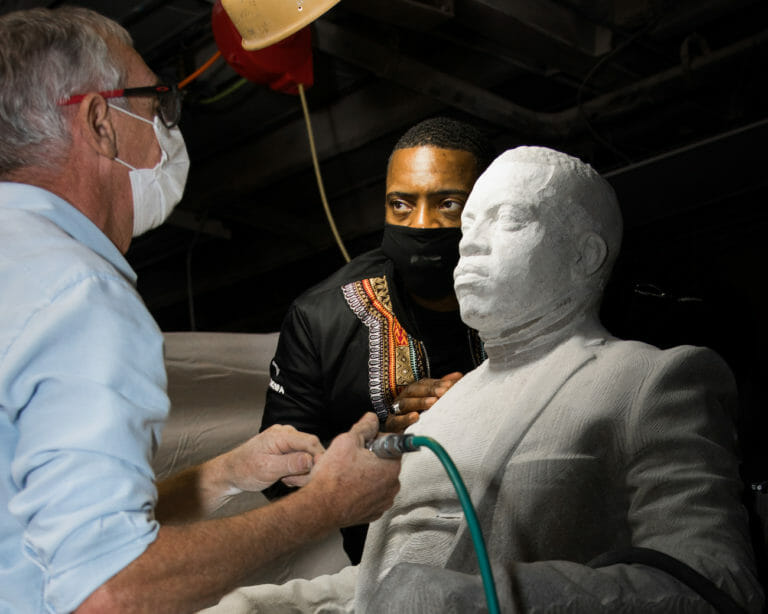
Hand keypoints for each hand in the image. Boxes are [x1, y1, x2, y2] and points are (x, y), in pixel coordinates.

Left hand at [210, 424, 324, 495]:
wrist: (231, 472)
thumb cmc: (244, 470)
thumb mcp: (268, 470)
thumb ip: (290, 464)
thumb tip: (311, 460)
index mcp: (280, 435)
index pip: (311, 441)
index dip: (319, 458)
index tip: (318, 475)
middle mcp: (285, 433)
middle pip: (311, 449)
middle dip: (306, 468)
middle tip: (291, 482)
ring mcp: (286, 440)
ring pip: (307, 455)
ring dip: (300, 471)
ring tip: (285, 479)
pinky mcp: (286, 447)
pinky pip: (300, 458)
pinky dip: (296, 470)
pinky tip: (285, 476)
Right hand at [308, 413, 400, 526]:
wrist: (319, 507)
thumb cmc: (332, 478)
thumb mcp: (347, 440)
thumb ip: (365, 426)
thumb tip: (372, 418)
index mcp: (391, 466)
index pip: (391, 442)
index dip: (374, 439)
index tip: (361, 443)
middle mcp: (393, 485)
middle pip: (385, 461)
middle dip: (370, 457)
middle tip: (350, 459)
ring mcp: (384, 501)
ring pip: (378, 478)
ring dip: (366, 473)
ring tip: (347, 474)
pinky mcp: (374, 512)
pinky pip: (372, 494)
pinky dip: (363, 490)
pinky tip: (348, 487)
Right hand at [384, 371, 462, 431]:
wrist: (402, 438)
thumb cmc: (420, 417)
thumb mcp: (432, 401)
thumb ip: (443, 388)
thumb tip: (458, 375)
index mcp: (413, 391)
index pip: (423, 383)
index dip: (436, 383)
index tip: (449, 385)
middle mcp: (403, 398)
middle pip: (413, 390)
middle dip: (429, 390)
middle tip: (443, 392)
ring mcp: (396, 411)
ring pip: (406, 403)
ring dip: (420, 402)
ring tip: (433, 402)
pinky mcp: (392, 425)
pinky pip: (397, 420)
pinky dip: (405, 418)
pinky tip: (416, 417)